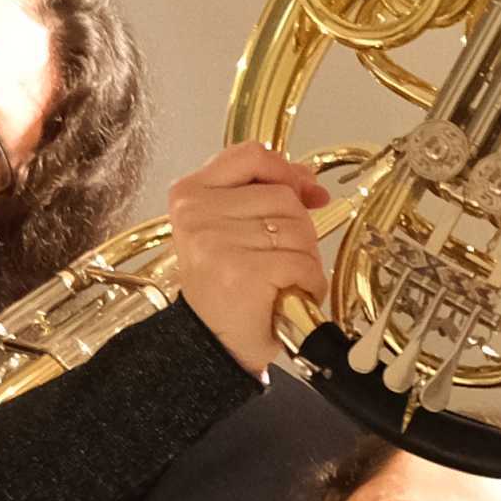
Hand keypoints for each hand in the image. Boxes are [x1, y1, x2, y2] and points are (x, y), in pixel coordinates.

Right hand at [164, 144, 333, 374]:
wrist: (210, 345)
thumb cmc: (225, 289)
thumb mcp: (230, 228)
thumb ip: (260, 193)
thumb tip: (306, 178)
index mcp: (190, 193)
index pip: (251, 155)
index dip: (287, 171)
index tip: (306, 192)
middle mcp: (198, 212)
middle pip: (283, 196)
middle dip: (299, 230)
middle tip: (282, 261)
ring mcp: (217, 240)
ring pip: (297, 228)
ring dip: (305, 259)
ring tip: (281, 280)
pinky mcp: (243, 270)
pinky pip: (302, 262)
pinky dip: (310, 282)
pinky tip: (289, 294)